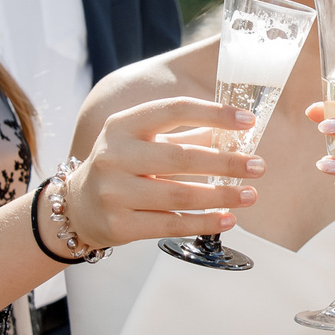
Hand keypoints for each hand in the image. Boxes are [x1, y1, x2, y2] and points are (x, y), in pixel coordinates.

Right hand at [68, 96, 264, 247]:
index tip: (247, 121)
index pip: (174, 110)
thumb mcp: (142, 143)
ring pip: (179, 194)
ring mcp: (114, 191)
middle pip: (181, 157)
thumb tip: (233, 133)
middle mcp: (115, 155)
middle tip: (258, 166)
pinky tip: (227, 219)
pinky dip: (204, 222)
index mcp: (123, 125)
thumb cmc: (120, 168)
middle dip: (225, 162)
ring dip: (221, 195)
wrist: (77, 207)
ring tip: (249, 195)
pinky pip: (171, 223)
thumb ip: (183, 135)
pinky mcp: (119, 224)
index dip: (214, 114)